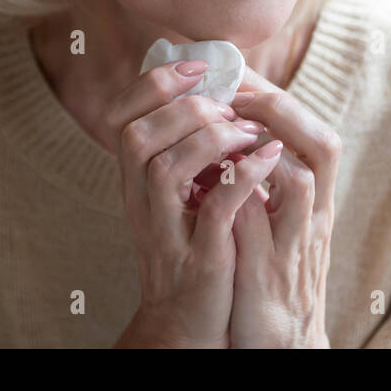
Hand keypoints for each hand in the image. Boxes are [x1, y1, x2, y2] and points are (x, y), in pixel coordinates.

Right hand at [111, 59, 283, 347]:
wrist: (190, 323)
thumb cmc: (193, 246)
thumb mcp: (179, 194)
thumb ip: (185, 147)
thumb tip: (211, 87)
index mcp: (135, 181)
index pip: (121, 117)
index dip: (155, 83)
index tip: (200, 68)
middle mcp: (141, 203)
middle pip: (136, 136)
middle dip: (186, 108)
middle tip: (229, 109)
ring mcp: (167, 232)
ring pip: (166, 167)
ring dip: (212, 138)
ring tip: (249, 133)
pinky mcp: (201, 259)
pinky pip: (216, 207)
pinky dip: (244, 175)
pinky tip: (268, 158)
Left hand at [224, 65, 339, 347]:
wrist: (277, 347)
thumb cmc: (269, 277)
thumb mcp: (275, 224)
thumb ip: (265, 183)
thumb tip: (238, 133)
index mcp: (316, 204)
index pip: (320, 136)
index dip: (284, 102)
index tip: (245, 81)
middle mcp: (314, 219)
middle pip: (323, 146)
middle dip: (278, 108)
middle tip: (235, 90)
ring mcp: (294, 246)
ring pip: (298, 179)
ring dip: (260, 144)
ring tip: (225, 123)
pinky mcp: (265, 274)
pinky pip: (256, 223)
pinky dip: (237, 191)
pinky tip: (211, 173)